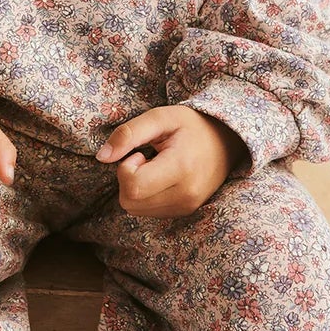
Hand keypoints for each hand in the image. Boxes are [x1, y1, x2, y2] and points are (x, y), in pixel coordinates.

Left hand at [93, 105, 247, 217]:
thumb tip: (102, 157)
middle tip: (146, 159)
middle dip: (127, 179)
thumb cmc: (191, 126)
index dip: (126, 168)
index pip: (133, 187)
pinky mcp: (185, 212)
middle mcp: (186, 194)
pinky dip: (146, 196)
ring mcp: (187, 207)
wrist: (227, 142)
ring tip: (156, 167)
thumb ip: (129, 133)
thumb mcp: (161, 118)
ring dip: (136, 188)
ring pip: (135, 209)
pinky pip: (148, 212)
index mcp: (181, 168)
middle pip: (129, 202)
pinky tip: (161, 178)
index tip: (139, 154)